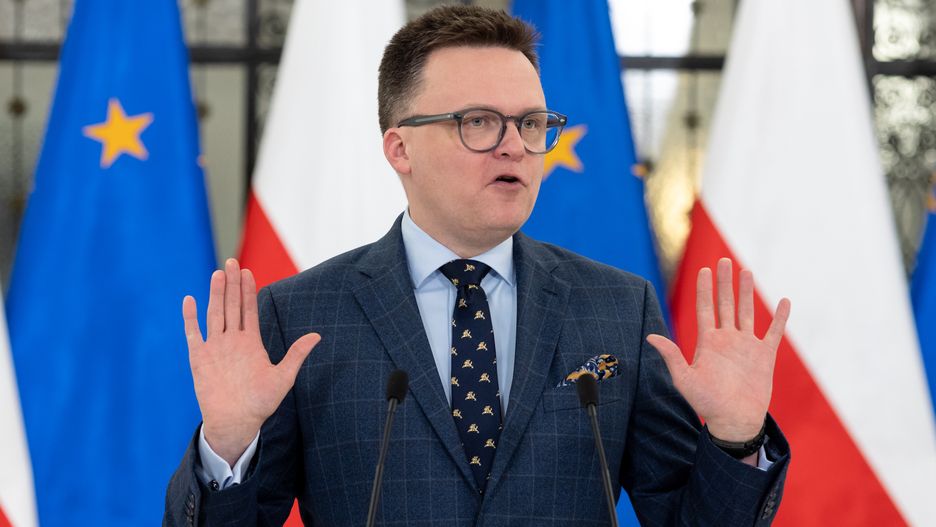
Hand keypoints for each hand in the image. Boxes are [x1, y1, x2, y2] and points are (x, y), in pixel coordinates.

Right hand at [183, 258, 320, 465]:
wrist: (236, 422)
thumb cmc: (261, 403)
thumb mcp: (284, 377)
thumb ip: (297, 354)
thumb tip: (317, 336)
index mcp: (251, 343)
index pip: (249, 310)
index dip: (248, 291)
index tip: (249, 272)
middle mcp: (232, 341)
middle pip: (231, 306)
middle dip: (232, 284)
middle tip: (232, 262)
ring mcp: (215, 348)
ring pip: (215, 314)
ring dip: (216, 294)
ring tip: (218, 274)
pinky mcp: (199, 358)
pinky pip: (193, 333)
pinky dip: (190, 317)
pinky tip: (190, 300)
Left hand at [647, 258, 789, 442]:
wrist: (735, 421)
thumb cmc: (707, 404)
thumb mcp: (685, 379)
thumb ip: (671, 356)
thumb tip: (650, 337)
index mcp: (707, 342)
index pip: (705, 308)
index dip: (704, 289)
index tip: (703, 270)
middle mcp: (727, 339)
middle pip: (725, 304)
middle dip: (724, 282)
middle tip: (723, 260)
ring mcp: (746, 346)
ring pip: (746, 312)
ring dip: (747, 292)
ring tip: (746, 271)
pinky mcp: (765, 356)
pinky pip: (774, 332)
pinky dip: (780, 318)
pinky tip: (784, 301)